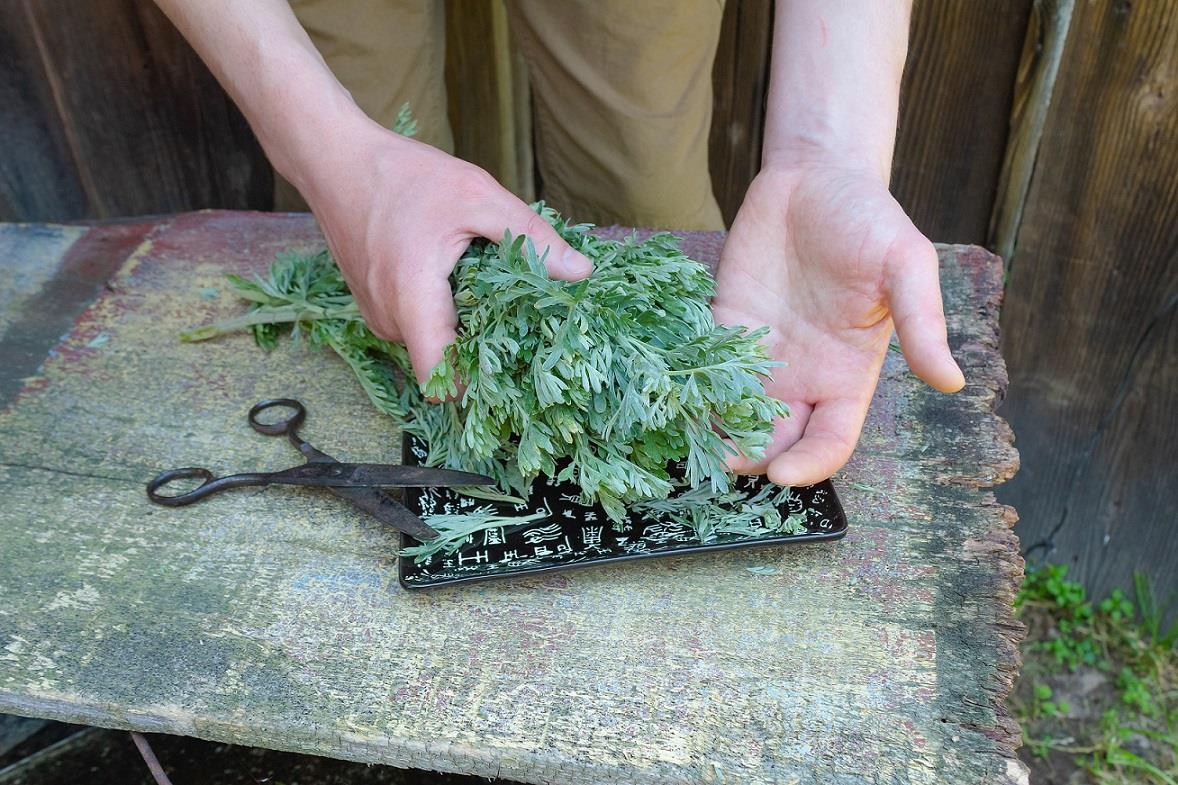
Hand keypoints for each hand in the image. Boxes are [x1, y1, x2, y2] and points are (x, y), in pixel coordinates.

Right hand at [296, 120, 592, 382]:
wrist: (334, 159)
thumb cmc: (403, 175)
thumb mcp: (477, 197)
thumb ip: (530, 237)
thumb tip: (582, 273)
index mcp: (413, 304)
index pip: (440, 382)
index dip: (480, 384)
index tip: (519, 368)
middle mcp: (389, 321)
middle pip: (445, 363)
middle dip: (484, 347)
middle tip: (526, 319)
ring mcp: (378, 316)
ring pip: (433, 343)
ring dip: (465, 325)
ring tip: (495, 290)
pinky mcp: (375, 305)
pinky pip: (418, 325)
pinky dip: (444, 310)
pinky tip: (464, 277)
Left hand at [712, 165, 964, 485]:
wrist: (817, 175)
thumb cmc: (870, 219)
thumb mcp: (906, 265)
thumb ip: (923, 323)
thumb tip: (951, 382)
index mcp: (847, 375)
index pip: (829, 441)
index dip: (809, 464)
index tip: (782, 475)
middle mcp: (802, 375)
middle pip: (775, 440)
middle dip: (751, 458)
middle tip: (721, 461)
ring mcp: (760, 353)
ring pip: (733, 414)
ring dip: (713, 432)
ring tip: (687, 440)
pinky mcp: (724, 325)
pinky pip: (702, 369)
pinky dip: (686, 388)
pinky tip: (667, 396)